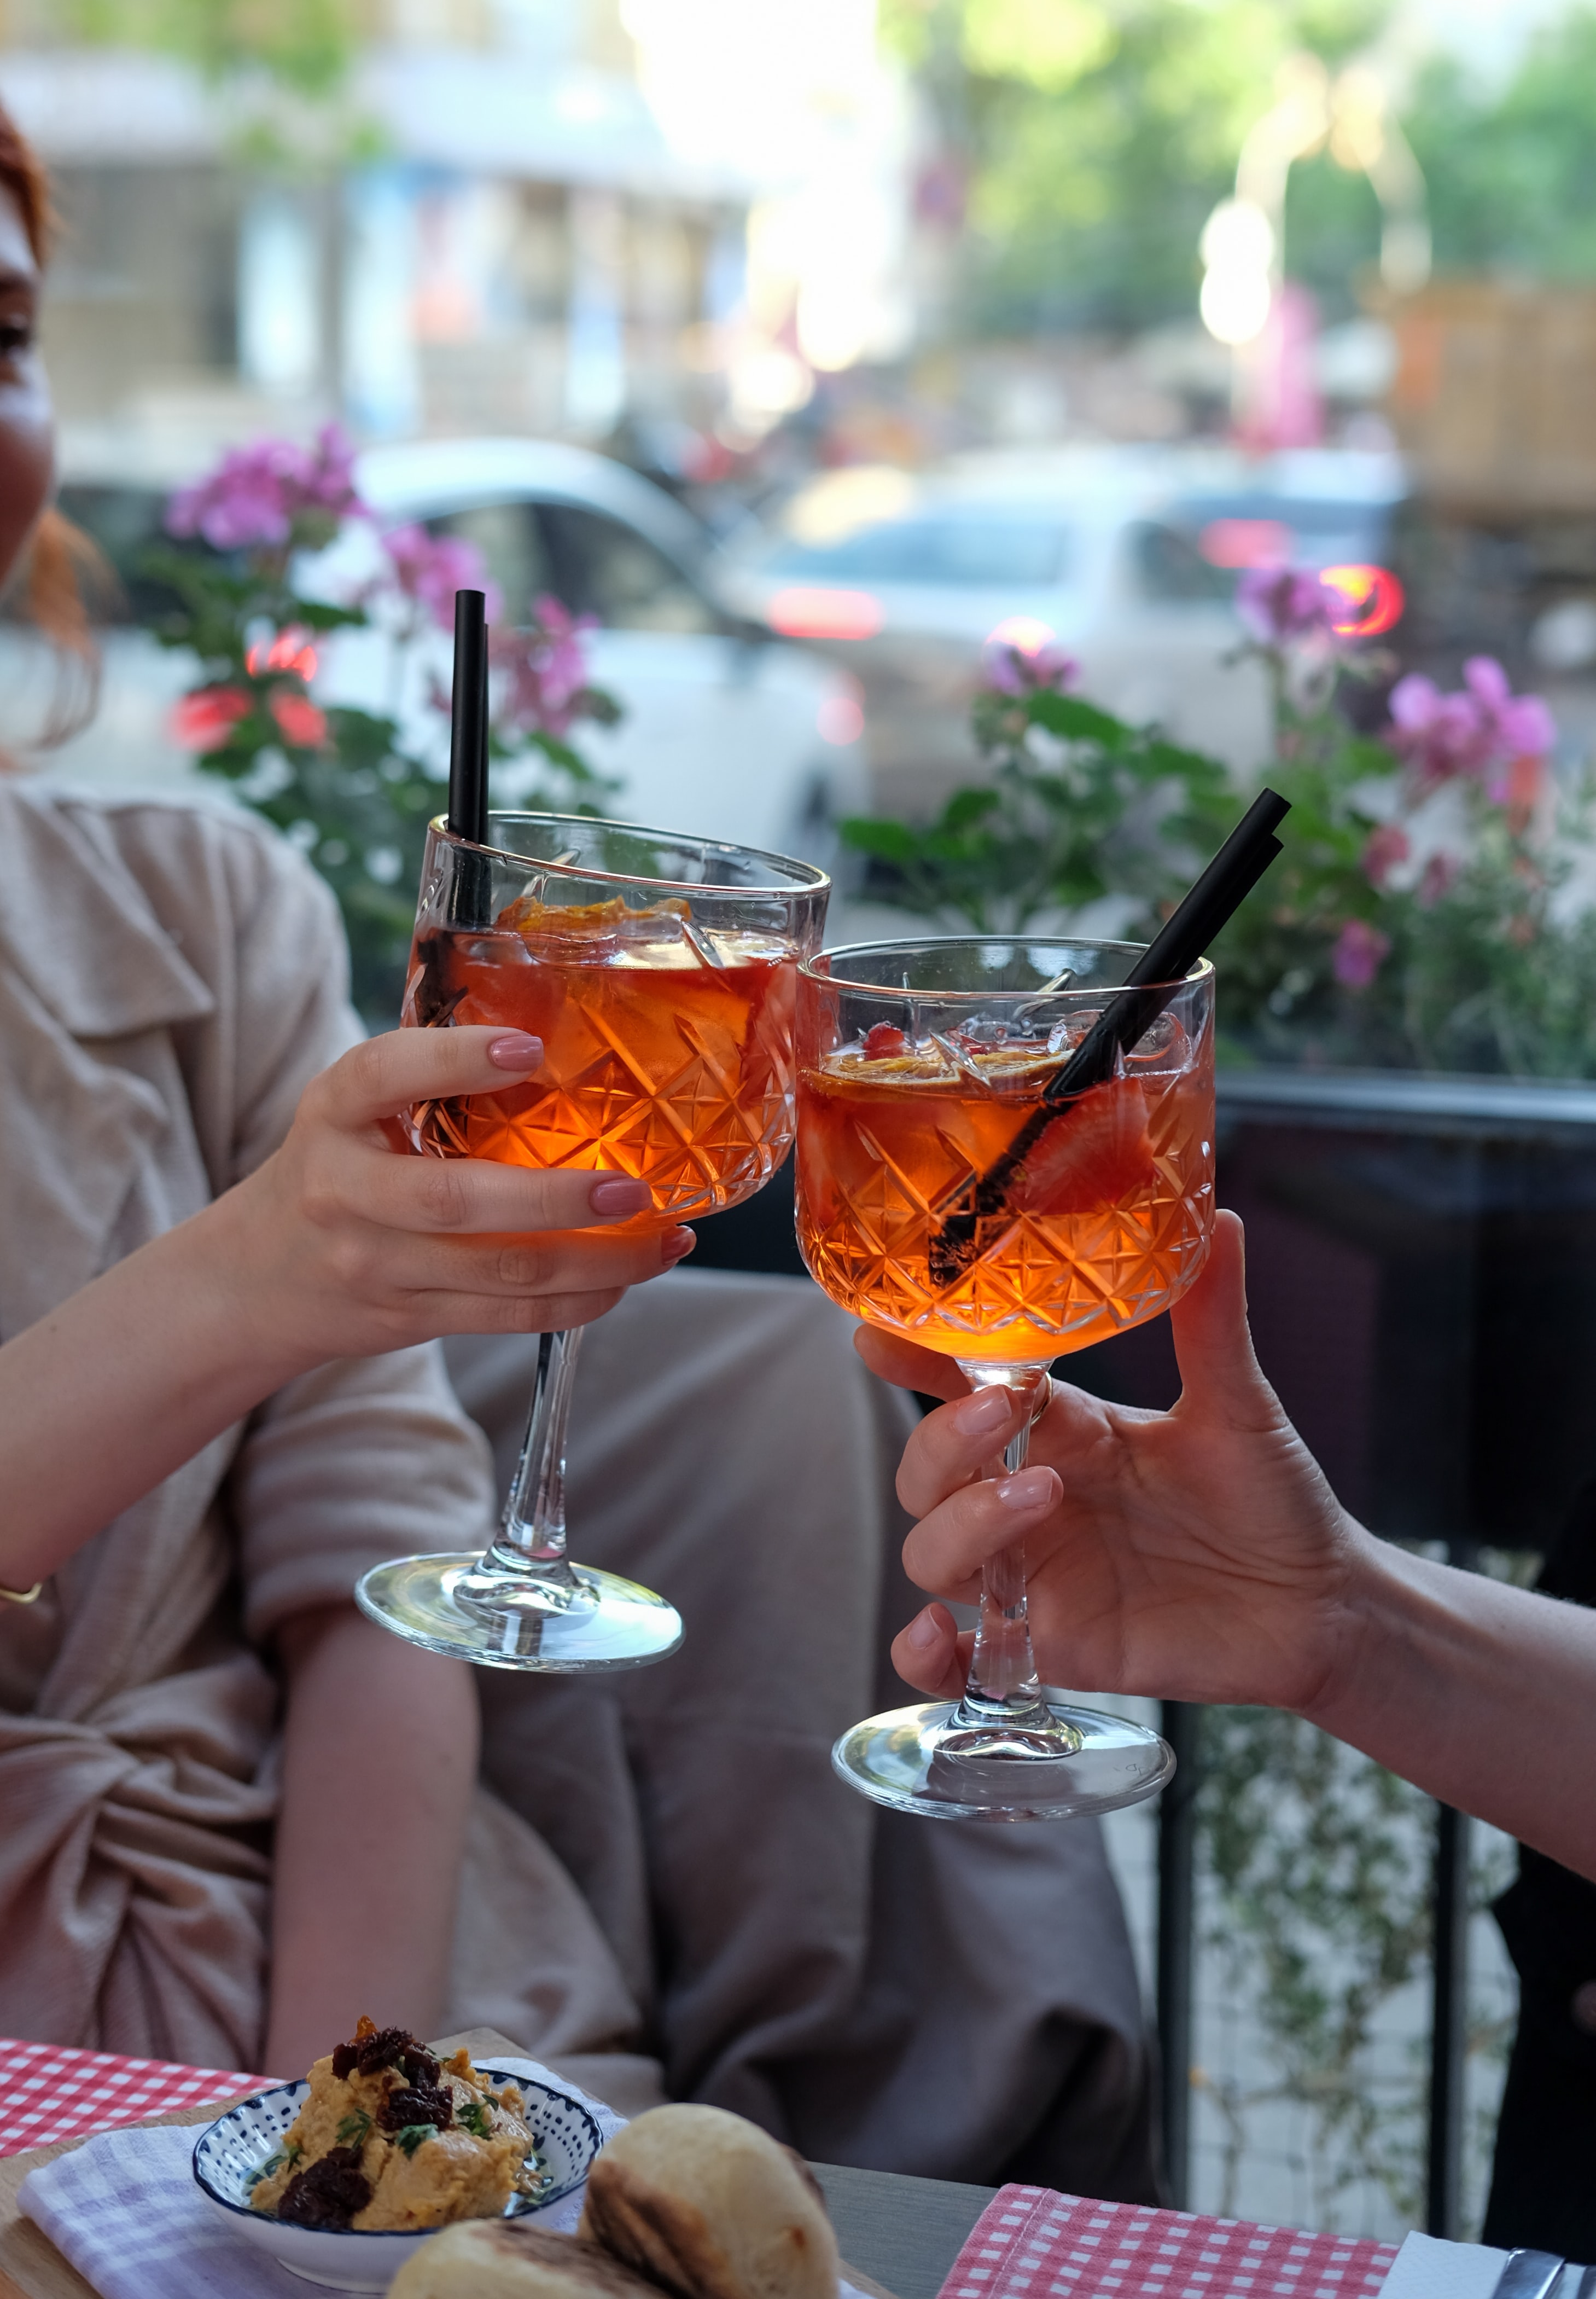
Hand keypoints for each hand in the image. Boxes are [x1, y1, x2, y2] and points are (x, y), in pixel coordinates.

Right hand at [210, 1026, 692, 1375]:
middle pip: (456, 1200)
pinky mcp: (409, 1316)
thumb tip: (564, 1041)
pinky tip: (627, 1277)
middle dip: (556, 1198)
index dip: (454, 1059)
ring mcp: (376, 1264)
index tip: (529, 1049)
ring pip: (499, 1273)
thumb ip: (429, 1079)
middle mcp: (346, 1191)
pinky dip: (578, 1301)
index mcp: (333, 1111)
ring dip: (596, 1261)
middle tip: (633, 1186)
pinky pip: (506, 1317)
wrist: (261, 1276)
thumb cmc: (337, 1166)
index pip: (384, 1074)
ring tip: (665, 1239)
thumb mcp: (353, 1107)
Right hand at [855, 1212, 1367, 1715]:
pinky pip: (955, 1661)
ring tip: (1043, 1498)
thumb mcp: (1238, 1405)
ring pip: (933, 1550)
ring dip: (963, 1524)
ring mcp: (1033, 1574)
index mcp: (1064, 1429)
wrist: (1321, 1606)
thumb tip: (1218, 1221)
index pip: (961, 1387)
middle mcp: (1031, 1497)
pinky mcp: (1049, 1646)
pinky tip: (938, 1634)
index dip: (912, 1360)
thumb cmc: (1274, 1498)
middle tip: (1005, 1415)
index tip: (877, 1334)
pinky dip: (926, 1654)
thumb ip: (1211, 1321)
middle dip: (944, 1439)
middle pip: (928, 1470)